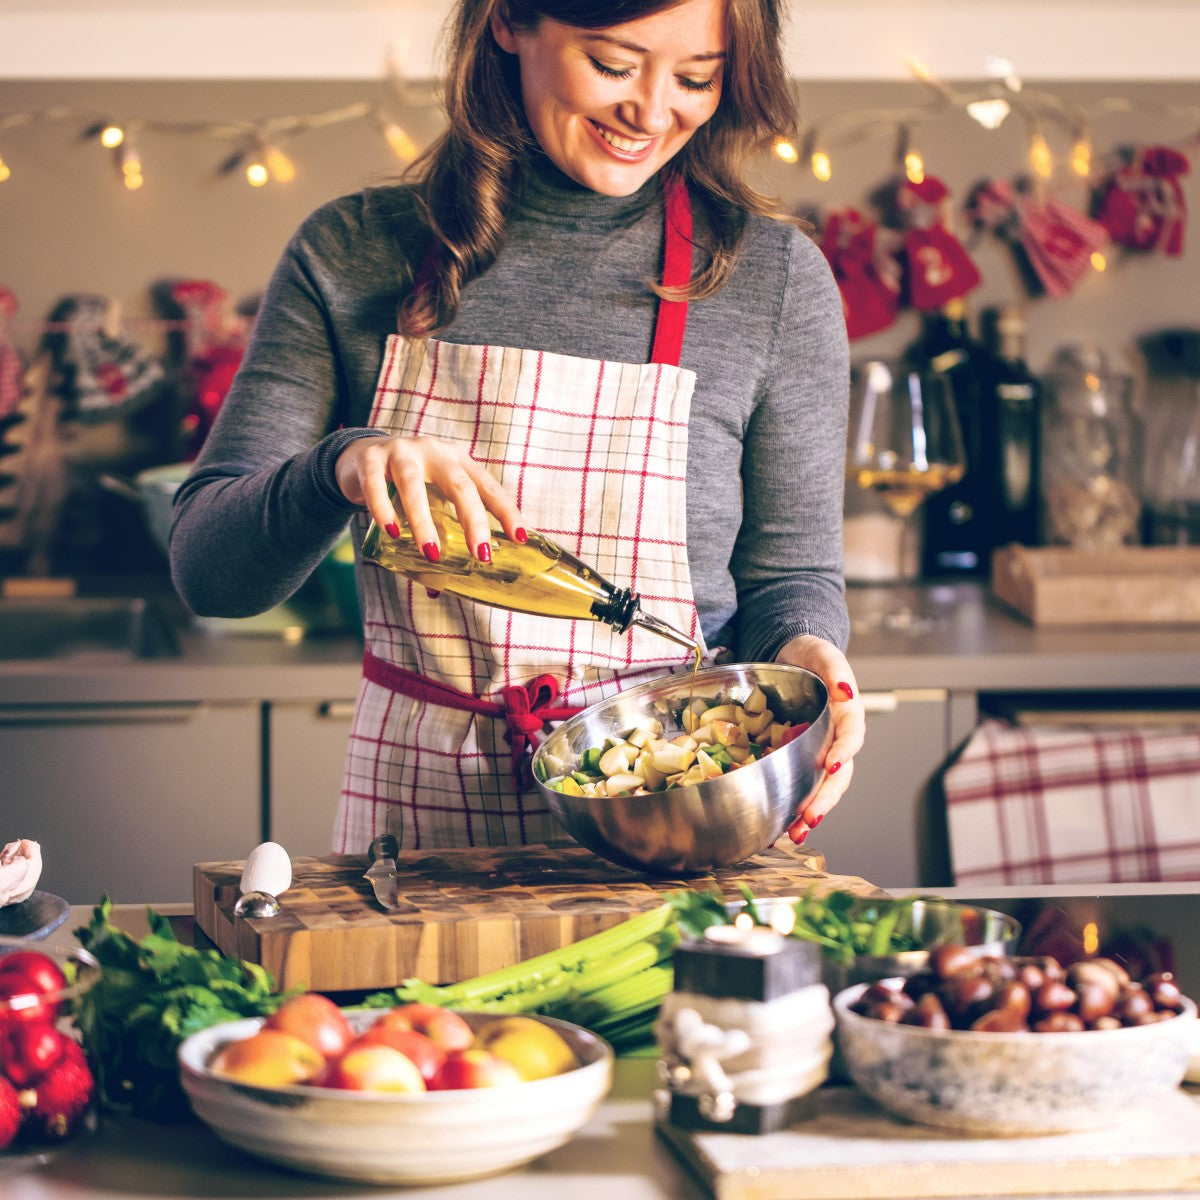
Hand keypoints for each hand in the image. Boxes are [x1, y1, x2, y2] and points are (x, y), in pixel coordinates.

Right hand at [336, 435, 525, 560]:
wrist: (357, 457)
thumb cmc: (402, 485)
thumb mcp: (427, 501)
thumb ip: (434, 536)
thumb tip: (438, 590)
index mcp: (456, 461)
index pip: (487, 485)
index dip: (506, 510)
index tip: (520, 538)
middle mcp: (433, 452)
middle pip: (459, 484)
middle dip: (473, 521)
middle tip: (481, 555)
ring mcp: (400, 451)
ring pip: (413, 485)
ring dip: (424, 522)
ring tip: (431, 553)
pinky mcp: (370, 459)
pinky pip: (376, 486)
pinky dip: (384, 510)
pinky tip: (393, 532)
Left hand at [774, 634, 864, 843]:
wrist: (793, 657)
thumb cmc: (811, 655)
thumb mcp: (823, 654)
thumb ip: (835, 670)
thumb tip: (845, 691)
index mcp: (847, 714)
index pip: (851, 737)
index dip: (844, 752)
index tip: (831, 766)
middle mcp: (836, 737)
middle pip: (838, 774)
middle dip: (825, 798)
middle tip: (809, 819)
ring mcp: (819, 750)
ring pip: (821, 787)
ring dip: (810, 812)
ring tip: (794, 834)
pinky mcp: (800, 758)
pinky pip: (800, 784)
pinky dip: (791, 806)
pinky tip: (777, 825)